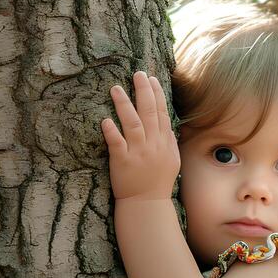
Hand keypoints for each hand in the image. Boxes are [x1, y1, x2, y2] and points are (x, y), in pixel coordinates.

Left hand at [101, 71, 180, 200]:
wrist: (147, 204)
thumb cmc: (157, 182)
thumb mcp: (171, 160)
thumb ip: (169, 141)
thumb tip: (167, 124)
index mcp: (164, 143)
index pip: (161, 113)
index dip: (156, 94)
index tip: (151, 78)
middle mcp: (153, 145)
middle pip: (149, 113)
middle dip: (143, 91)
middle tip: (137, 73)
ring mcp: (138, 153)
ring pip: (132, 124)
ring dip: (124, 105)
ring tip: (116, 88)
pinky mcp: (122, 162)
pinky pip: (117, 144)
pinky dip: (112, 132)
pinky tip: (105, 120)